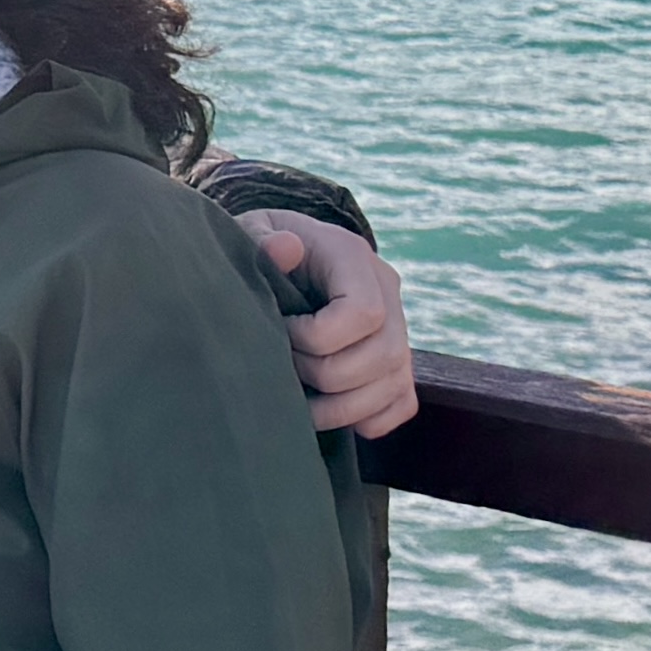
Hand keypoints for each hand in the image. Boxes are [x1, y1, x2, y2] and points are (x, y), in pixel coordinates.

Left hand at [241, 212, 418, 439]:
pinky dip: (364, 419)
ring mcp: (399, 330)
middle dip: (322, 375)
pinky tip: (327, 406)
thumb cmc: (262, 250)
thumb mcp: (250, 230)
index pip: (363, 313)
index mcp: (354, 257)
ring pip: (392, 386)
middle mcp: (388, 292)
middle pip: (381, 356)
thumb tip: (285, 248)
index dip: (316, 337)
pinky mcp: (397, 365)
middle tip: (285, 364)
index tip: (282, 331)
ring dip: (338, 407)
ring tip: (297, 395)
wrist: (287, 260)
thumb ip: (260, 238)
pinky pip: (400, 406)